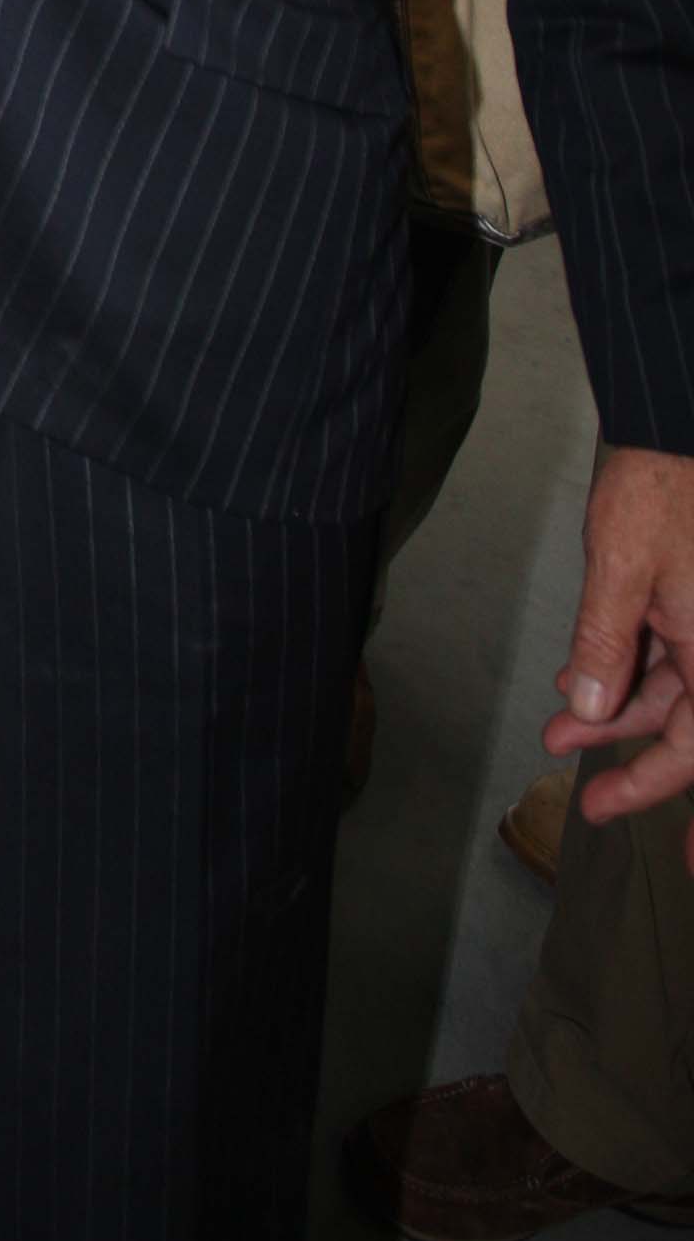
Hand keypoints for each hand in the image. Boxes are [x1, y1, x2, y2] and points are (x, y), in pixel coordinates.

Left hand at [545, 446, 693, 855]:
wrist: (679, 428)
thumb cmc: (661, 489)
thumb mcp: (622, 569)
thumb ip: (605, 644)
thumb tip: (587, 706)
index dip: (654, 787)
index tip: (607, 811)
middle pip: (688, 725)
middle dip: (630, 751)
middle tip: (580, 780)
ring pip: (674, 689)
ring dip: (618, 706)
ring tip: (559, 720)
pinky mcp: (693, 602)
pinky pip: (670, 654)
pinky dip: (628, 668)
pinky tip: (582, 676)